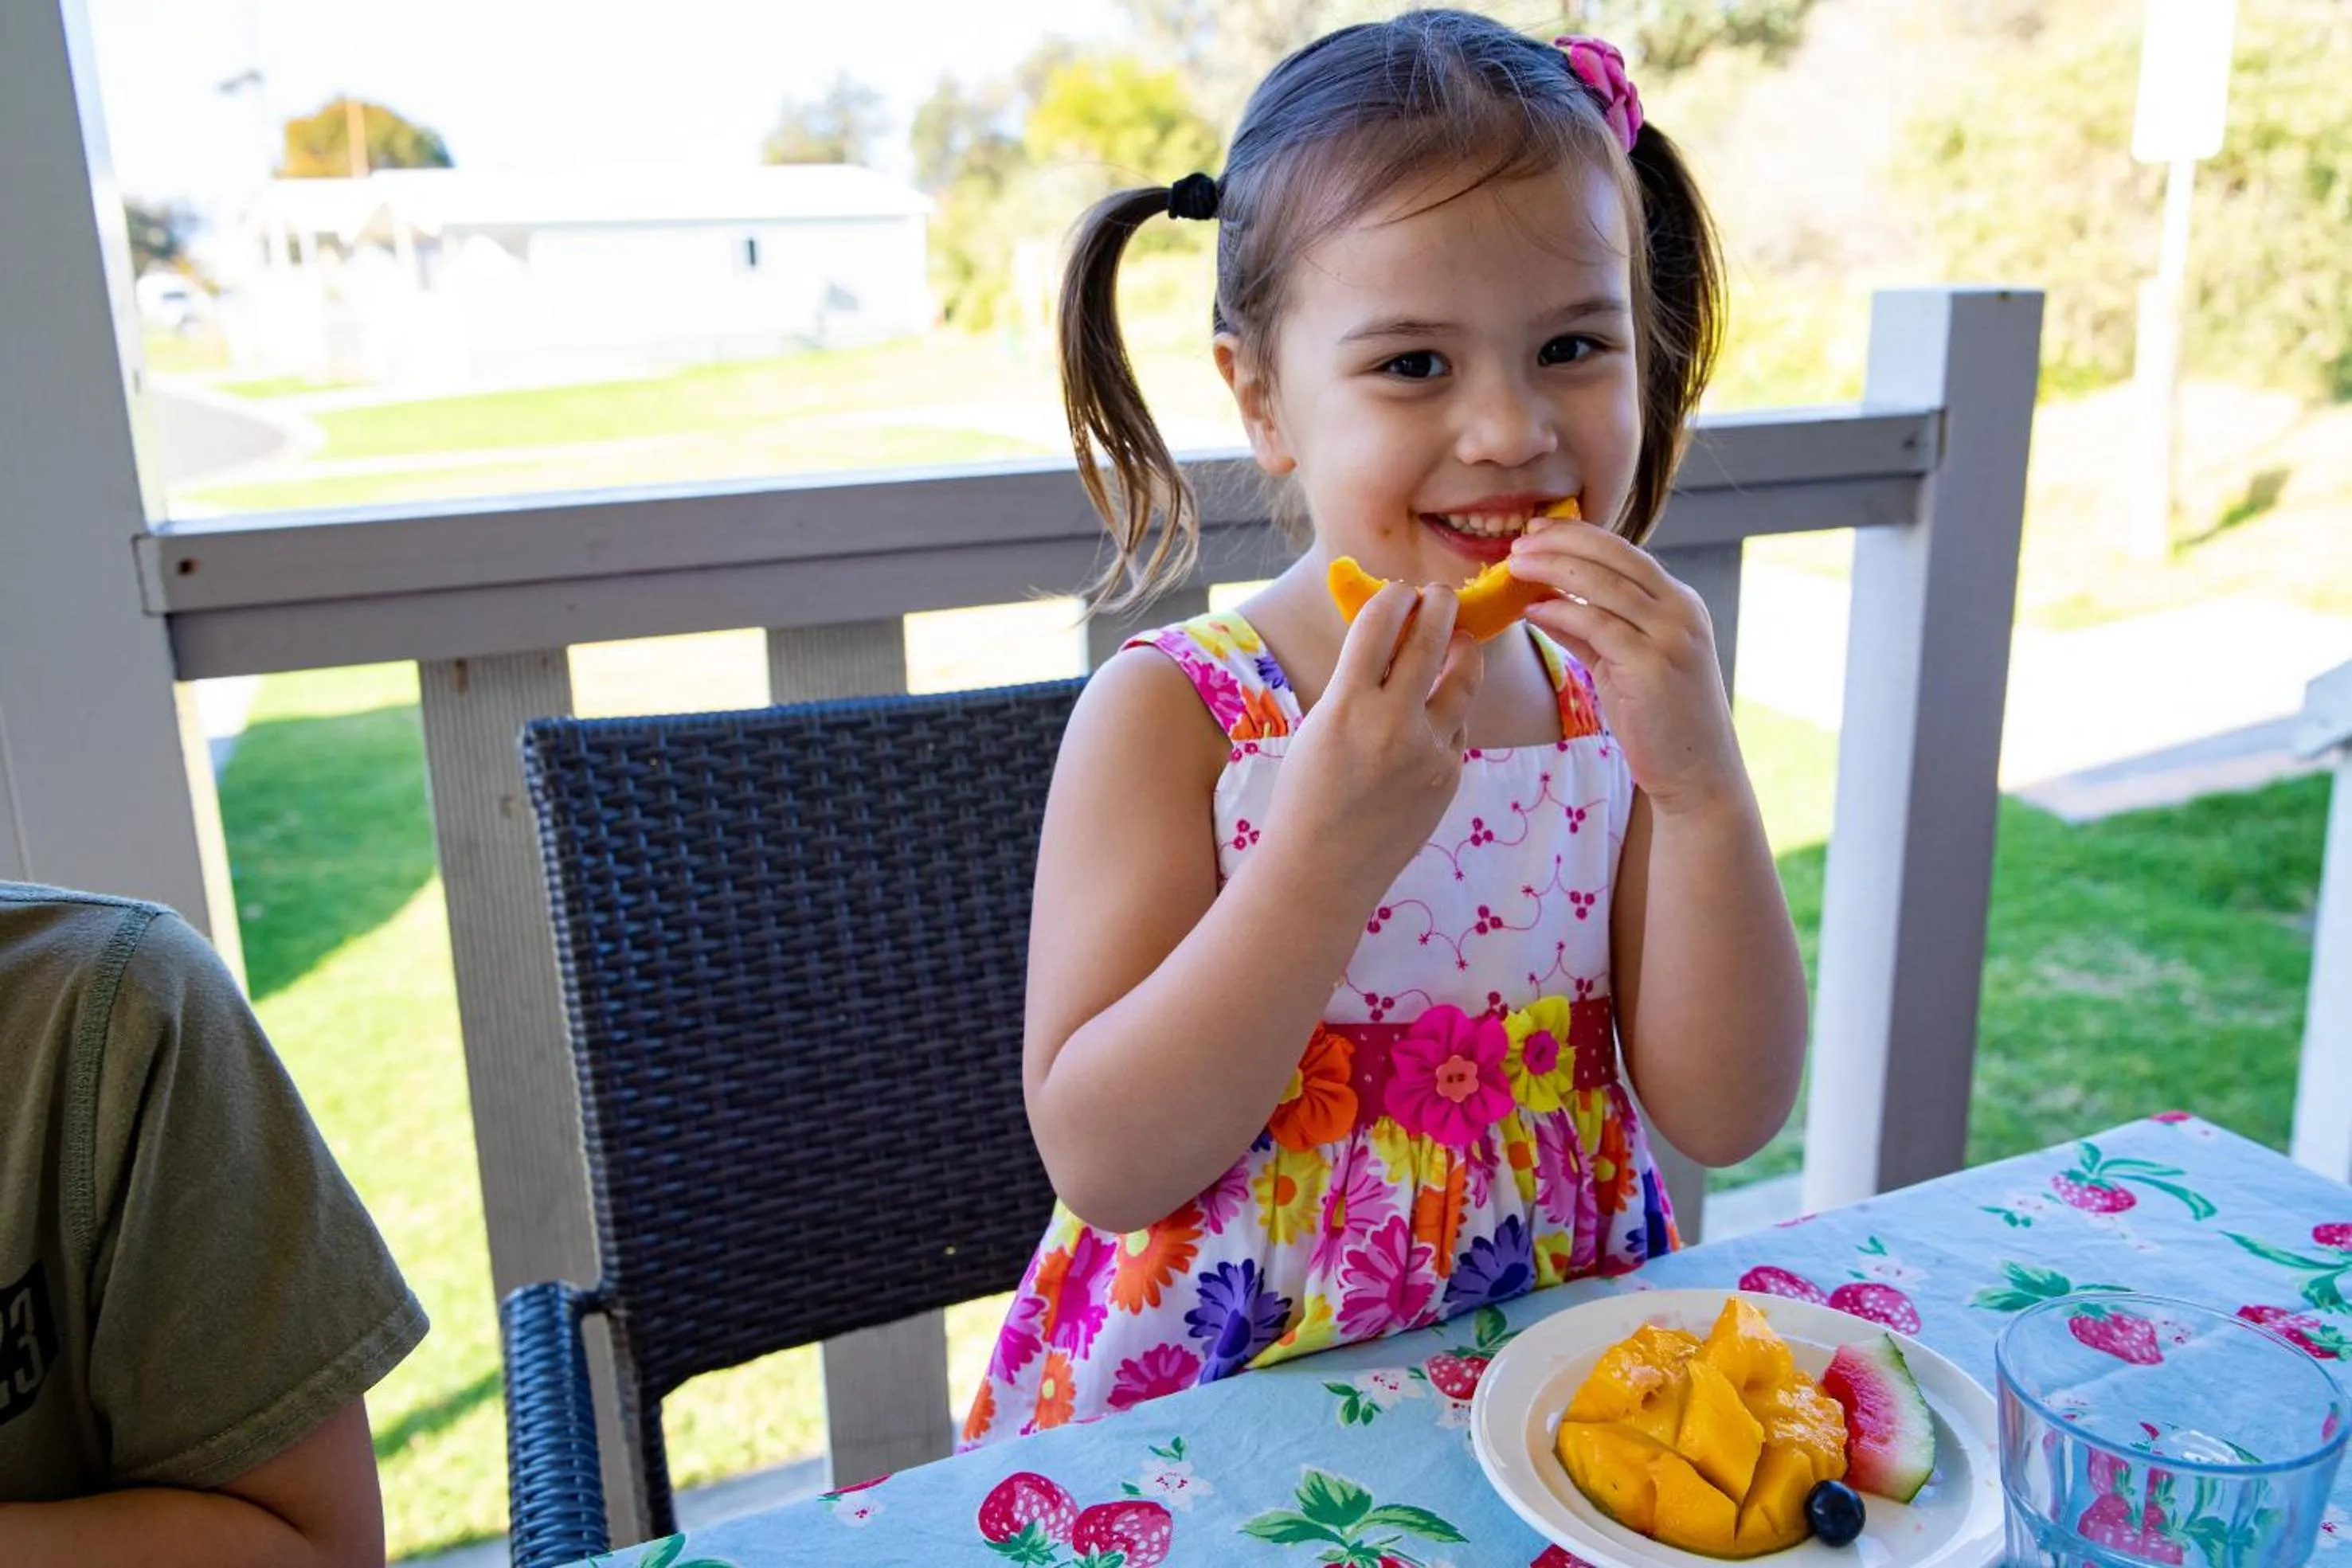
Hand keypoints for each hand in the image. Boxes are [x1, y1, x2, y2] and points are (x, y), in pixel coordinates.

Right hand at [1266, 583, 1485, 903]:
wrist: (1322, 870)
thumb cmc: (1307, 794)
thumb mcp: (1319, 726)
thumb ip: (1355, 682)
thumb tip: (1391, 634)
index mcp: (1346, 706)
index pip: (1380, 624)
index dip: (1393, 598)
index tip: (1399, 592)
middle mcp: (1392, 724)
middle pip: (1432, 639)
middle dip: (1440, 605)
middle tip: (1441, 594)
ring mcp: (1429, 752)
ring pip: (1464, 678)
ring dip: (1464, 649)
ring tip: (1461, 640)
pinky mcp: (1450, 776)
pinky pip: (1460, 726)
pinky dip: (1451, 710)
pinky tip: (1438, 710)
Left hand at [1508, 520, 1742, 815]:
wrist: (1698, 774)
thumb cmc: (1659, 720)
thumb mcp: (1623, 664)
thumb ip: (1590, 630)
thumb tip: (1544, 602)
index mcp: (1679, 603)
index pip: (1625, 553)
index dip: (1579, 536)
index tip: (1538, 530)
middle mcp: (1681, 612)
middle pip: (1616, 558)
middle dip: (1563, 542)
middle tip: (1520, 540)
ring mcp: (1672, 637)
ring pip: (1606, 585)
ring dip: (1556, 569)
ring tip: (1516, 565)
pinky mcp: (1653, 666)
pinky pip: (1600, 626)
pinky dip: (1563, 611)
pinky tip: (1533, 609)